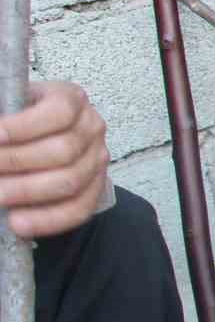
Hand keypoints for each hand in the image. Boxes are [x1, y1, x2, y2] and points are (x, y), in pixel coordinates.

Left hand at [0, 82, 111, 238]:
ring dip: (27, 193)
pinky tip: (18, 223)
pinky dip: (48, 219)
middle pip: (63, 150)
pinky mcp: (96, 187)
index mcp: (71, 98)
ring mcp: (97, 158)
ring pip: (70, 181)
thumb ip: (2, 120)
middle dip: (17, 163)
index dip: (24, 127)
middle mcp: (91, 127)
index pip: (58, 112)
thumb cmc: (18, 122)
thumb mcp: (10, 105)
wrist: (35, 138)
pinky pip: (79, 209)